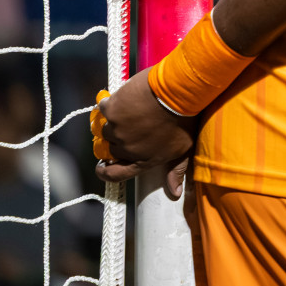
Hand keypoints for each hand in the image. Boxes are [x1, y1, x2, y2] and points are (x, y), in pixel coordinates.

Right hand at [92, 70, 198, 198]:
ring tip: (132, 111)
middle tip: (130, 127)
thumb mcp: (184, 149)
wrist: (177, 92)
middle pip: (112, 149)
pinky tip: (125, 98)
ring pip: (107, 129)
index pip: (116, 175)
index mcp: (143, 160)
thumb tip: (175, 193)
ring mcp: (116, 130)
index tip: (101, 166)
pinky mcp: (110, 111)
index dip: (105, 172)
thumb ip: (176, 171)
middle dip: (119, 140)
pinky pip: (104, 108)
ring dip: (116, 122)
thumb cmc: (185, 121)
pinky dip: (112, 104)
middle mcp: (126, 149)